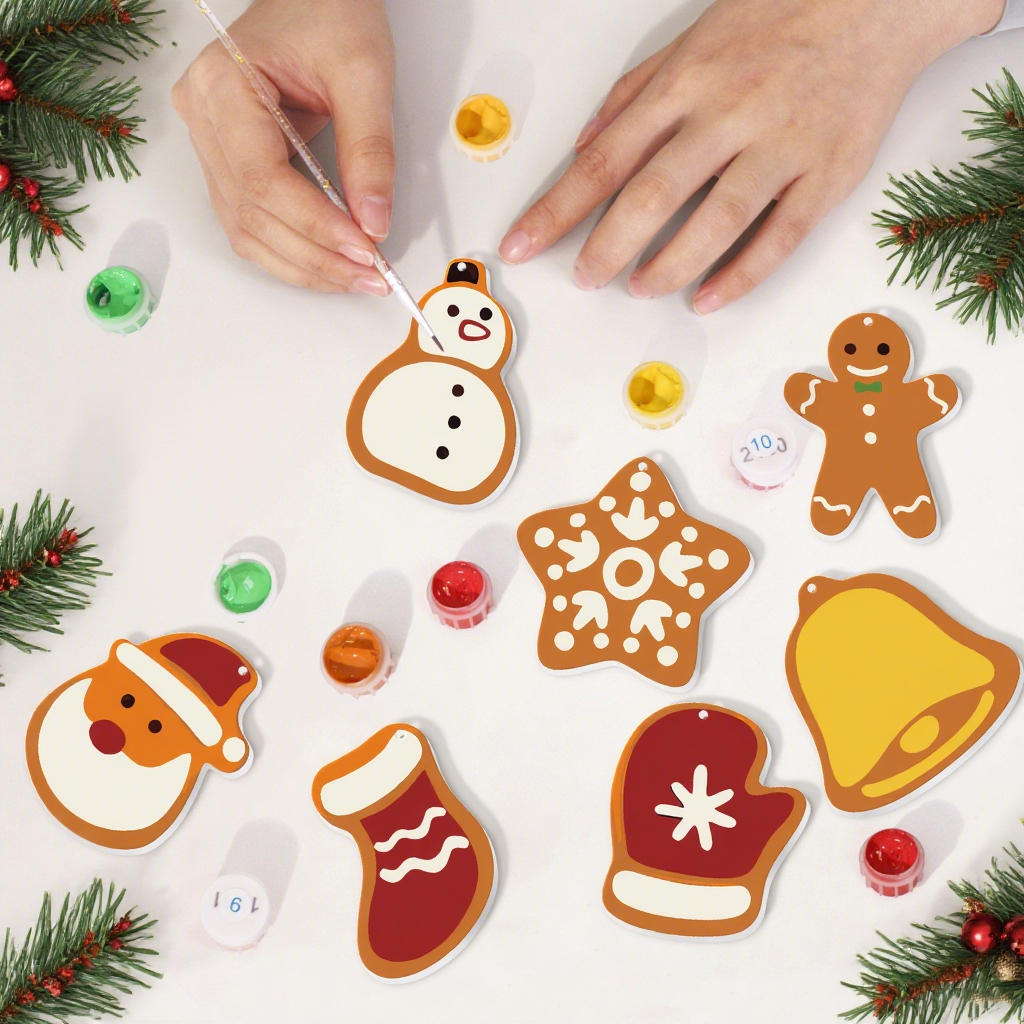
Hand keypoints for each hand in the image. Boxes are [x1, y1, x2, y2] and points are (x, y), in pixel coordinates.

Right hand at [172, 0, 394, 293]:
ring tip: (356, 277)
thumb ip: (370, 150)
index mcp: (222, 84)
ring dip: (304, 265)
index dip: (315, 225)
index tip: (364, 249)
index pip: (264, 180)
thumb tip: (374, 222)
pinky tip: (330, 263)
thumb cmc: (329, 11)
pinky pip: (251, 223)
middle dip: (316, 256)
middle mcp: (202, 117)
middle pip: (252, 215)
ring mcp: (209, 142)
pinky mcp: (228, 161)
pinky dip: (292, 251)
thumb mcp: (363, 73)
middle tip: (371, 276)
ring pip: (246, 230)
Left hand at [498, 0, 1003, 310]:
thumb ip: (633, 96)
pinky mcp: (826, 175)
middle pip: (652, 195)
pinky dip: (740, 274)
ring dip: (669, 265)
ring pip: (716, 221)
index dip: (557, 209)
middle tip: (583, 278)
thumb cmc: (778, 17)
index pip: (605, 160)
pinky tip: (707, 298)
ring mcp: (780, 147)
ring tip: (639, 288)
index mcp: (685, 85)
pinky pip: (779, 237)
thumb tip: (584, 146)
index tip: (521, 245)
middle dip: (606, 246)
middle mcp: (728, 116)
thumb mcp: (691, 40)